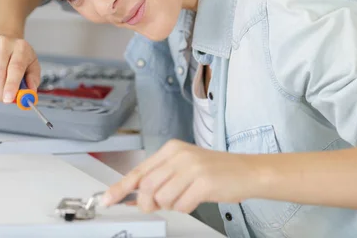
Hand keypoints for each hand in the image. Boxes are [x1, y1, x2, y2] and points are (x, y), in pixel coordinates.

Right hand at [0, 34, 40, 102]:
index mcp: (20, 47)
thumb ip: (33, 79)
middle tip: (4, 99)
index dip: (12, 85)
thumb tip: (29, 92)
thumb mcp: (32, 64)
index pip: (15, 68)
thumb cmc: (17, 55)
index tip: (9, 99)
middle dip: (0, 92)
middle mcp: (2, 44)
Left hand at [102, 139, 256, 213]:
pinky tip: (197, 198)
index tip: (108, 199)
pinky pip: (182, 205)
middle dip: (150, 203)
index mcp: (171, 149)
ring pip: (162, 198)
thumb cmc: (215, 171)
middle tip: (161, 204)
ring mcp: (192, 168)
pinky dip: (186, 208)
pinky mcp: (204, 183)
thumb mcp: (184, 167)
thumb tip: (136, 197)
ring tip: (186, 196)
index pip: (139, 171)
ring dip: (171, 205)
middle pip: (147, 187)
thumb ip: (160, 179)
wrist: (247, 171)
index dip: (121, 187)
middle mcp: (179, 155)